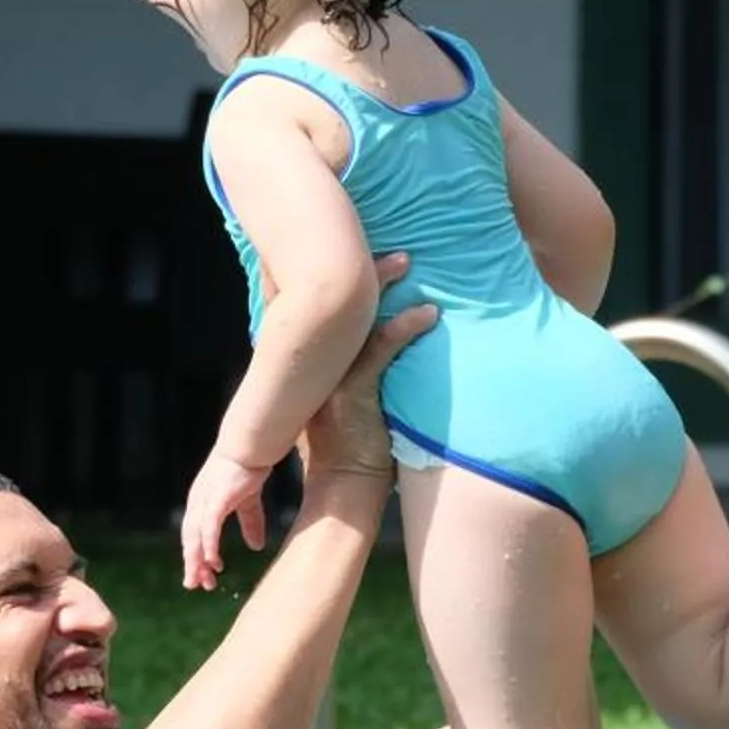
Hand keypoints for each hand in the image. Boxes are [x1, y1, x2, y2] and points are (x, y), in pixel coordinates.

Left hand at [180, 447, 273, 590]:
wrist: (249, 446)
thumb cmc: (246, 468)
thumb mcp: (248, 501)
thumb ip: (251, 523)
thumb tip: (256, 547)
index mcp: (202, 503)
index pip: (194, 535)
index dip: (197, 556)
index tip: (203, 576)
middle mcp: (197, 503)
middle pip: (190, 540)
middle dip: (192, 564)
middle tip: (195, 585)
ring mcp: (204, 501)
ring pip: (195, 538)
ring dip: (197, 560)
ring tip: (202, 579)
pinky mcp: (215, 500)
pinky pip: (208, 528)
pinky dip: (208, 546)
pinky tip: (212, 561)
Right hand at [297, 252, 436, 487]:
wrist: (344, 490)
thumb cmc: (347, 450)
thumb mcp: (335, 404)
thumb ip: (338, 371)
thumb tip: (359, 338)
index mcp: (300, 365)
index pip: (299, 304)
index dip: (314, 269)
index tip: (333, 238)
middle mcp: (308, 365)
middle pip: (325, 299)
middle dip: (351, 264)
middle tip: (379, 240)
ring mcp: (329, 376)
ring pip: (355, 316)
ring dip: (382, 284)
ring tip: (406, 260)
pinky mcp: (353, 390)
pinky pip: (383, 348)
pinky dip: (408, 327)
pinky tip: (430, 313)